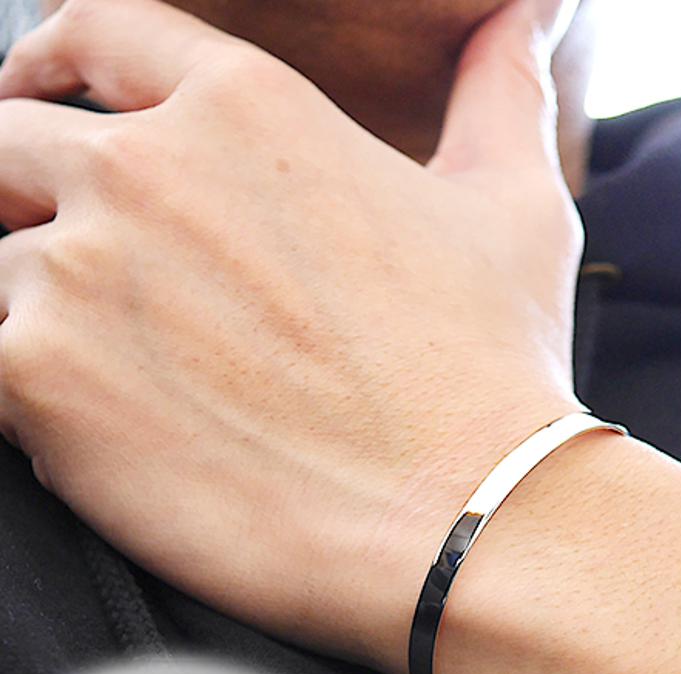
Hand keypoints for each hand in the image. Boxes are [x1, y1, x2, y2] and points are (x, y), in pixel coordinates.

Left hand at [0, 0, 582, 673]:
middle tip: (79, 268)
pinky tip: (111, 434)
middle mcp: (144, 170)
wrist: (464, 515)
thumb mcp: (515, 209)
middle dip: (27, 194)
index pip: (99, 35)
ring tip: (124, 380)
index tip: (46, 101)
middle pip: (9, 144)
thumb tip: (528, 20)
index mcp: (246, 109)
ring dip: (37, 312)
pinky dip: (31, 396)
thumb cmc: (491, 371)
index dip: (58, 65)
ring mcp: (80, 275)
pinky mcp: (43, 383)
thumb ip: (501, 94)